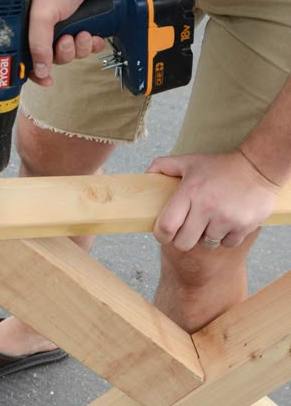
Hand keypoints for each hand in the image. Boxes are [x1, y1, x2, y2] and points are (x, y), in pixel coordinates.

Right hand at [28, 0, 107, 85]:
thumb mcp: (42, 15)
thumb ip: (39, 44)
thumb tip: (39, 70)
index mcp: (30, 24)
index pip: (28, 56)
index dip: (35, 71)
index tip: (46, 79)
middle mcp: (47, 27)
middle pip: (54, 58)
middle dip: (64, 54)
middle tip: (67, 41)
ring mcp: (67, 26)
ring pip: (73, 54)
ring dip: (80, 48)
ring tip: (83, 32)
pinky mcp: (85, 23)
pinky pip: (88, 46)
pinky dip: (92, 44)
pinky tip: (93, 34)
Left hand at [146, 150, 280, 250]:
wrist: (260, 166)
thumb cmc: (220, 166)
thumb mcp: (190, 161)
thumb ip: (164, 165)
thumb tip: (146, 175)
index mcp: (190, 192)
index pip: (166, 226)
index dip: (161, 235)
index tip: (165, 232)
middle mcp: (207, 207)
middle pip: (183, 243)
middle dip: (183, 238)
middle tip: (189, 228)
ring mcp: (227, 218)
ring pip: (206, 244)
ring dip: (206, 236)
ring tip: (212, 219)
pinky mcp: (244, 226)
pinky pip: (227, 243)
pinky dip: (226, 237)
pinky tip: (228, 221)